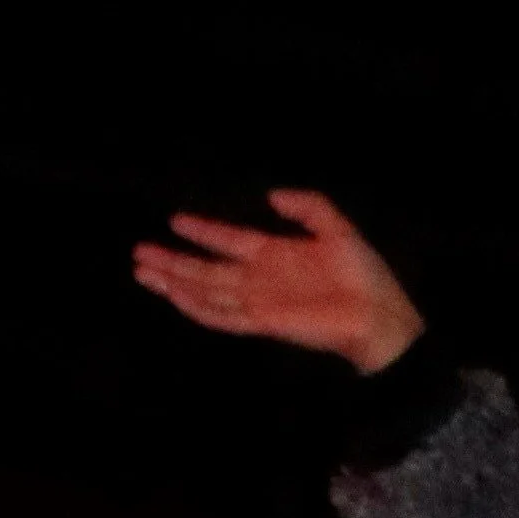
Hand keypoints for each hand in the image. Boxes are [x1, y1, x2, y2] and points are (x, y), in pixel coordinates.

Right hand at [135, 188, 425, 373]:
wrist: (378, 314)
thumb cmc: (364, 275)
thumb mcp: (338, 229)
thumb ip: (308, 207)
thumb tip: (272, 195)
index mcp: (275, 254)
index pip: (229, 240)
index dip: (203, 231)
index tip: (176, 220)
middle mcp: (259, 278)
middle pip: (206, 269)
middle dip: (173, 260)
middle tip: (140, 251)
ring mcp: (258, 301)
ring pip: (205, 291)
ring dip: (174, 281)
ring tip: (143, 271)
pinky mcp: (262, 322)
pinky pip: (221, 315)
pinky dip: (196, 306)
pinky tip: (175, 294)